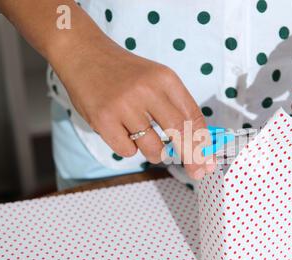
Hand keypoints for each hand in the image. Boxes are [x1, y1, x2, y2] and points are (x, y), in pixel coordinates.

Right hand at [55, 37, 214, 178]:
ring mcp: (124, 105)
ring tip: (148, 142)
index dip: (203, 143)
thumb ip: (176, 106)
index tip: (207, 162)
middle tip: (196, 173)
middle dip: (192, 158)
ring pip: (153, 148)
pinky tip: (121, 132)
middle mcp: (147, 90)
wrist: (84, 54)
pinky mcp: (103, 119)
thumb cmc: (125, 73)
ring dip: (156, 155)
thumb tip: (196, 143)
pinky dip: (129, 149)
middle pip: (180, 133)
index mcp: (165, 79)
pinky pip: (127, 151)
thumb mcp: (156, 79)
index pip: (193, 116)